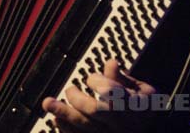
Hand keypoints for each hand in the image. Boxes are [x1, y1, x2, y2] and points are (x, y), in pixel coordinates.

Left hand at [42, 60, 157, 131]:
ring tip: (48, 102)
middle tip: (70, 90)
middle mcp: (125, 124)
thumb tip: (110, 63)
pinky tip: (57, 119)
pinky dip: (66, 128)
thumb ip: (122, 78)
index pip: (115, 93)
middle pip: (96, 111)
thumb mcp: (141, 91)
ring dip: (64, 113)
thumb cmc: (142, 109)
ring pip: (85, 126)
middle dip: (78, 98)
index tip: (90, 79)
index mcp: (138, 105)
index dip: (100, 83)